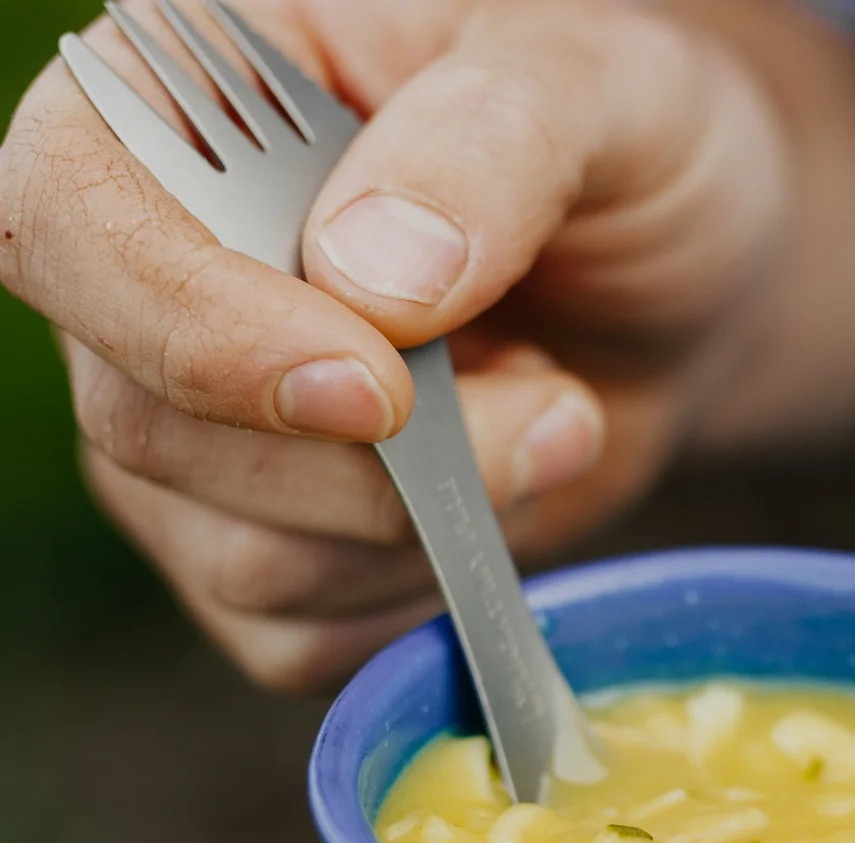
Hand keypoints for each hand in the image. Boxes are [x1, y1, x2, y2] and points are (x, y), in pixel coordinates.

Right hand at [0, 0, 791, 688]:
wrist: (682, 288)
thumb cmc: (629, 154)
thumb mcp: (597, 86)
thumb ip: (485, 146)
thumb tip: (369, 281)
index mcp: (187, 107)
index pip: (67, 219)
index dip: (196, 329)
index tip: (375, 392)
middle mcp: (160, 281)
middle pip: (148, 426)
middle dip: (374, 466)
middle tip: (549, 400)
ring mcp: (202, 433)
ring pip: (238, 557)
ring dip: (429, 528)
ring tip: (548, 421)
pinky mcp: (273, 547)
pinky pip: (303, 638)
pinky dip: (428, 599)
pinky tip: (502, 501)